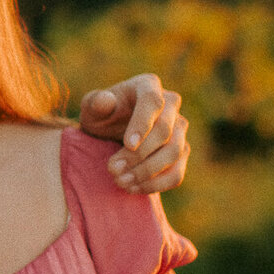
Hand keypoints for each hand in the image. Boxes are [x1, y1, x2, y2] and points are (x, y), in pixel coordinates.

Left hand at [79, 74, 189, 193]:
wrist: (110, 131)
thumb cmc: (101, 115)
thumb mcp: (92, 108)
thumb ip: (96, 103)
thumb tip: (105, 101)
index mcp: (148, 85)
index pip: (152, 102)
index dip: (142, 124)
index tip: (128, 145)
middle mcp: (171, 104)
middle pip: (165, 131)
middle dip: (139, 154)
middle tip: (113, 169)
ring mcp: (180, 128)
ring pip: (174, 152)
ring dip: (147, 172)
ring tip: (120, 181)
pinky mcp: (181, 151)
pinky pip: (177, 172)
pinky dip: (156, 184)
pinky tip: (133, 188)